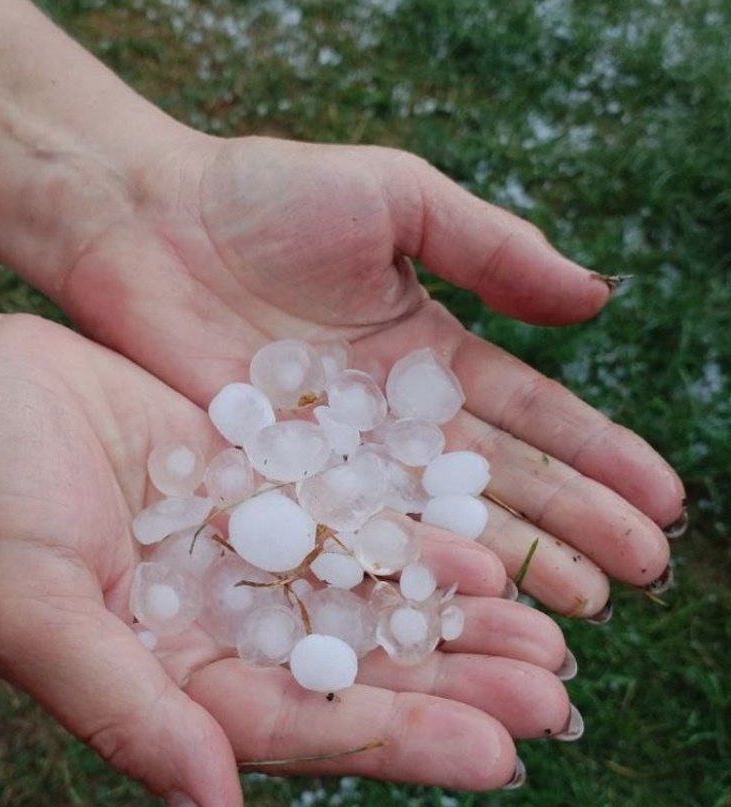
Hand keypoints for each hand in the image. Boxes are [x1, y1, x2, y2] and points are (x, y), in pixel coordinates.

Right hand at [0, 313, 575, 806]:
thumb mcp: (35, 611)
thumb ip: (125, 714)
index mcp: (160, 679)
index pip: (293, 727)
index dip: (393, 741)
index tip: (494, 752)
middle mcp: (208, 628)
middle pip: (346, 671)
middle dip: (449, 688)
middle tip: (553, 697)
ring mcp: (232, 556)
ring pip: (357, 599)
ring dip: (447, 622)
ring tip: (544, 632)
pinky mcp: (245, 486)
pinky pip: (338, 520)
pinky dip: (404, 539)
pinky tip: (474, 551)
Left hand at [53, 134, 683, 615]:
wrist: (144, 220)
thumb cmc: (266, 195)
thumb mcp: (399, 202)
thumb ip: (493, 249)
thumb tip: (600, 297)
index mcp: (429, 355)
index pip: (531, 416)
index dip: (597, 458)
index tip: (662, 502)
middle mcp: (391, 420)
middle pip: (495, 485)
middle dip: (571, 527)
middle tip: (641, 577)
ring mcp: (333, 459)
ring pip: (434, 524)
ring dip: (506, 567)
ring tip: (577, 611)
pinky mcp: (272, 484)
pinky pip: (347, 535)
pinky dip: (404, 571)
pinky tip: (458, 606)